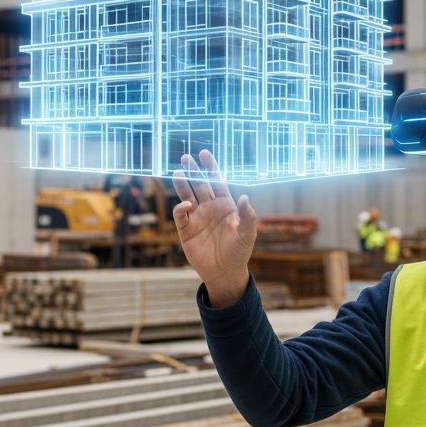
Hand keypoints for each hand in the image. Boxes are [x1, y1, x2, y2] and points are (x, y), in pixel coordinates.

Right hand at [172, 150, 256, 307]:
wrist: (224, 273)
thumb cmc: (239, 252)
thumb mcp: (247, 234)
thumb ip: (248, 216)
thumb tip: (245, 197)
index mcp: (225, 205)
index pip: (216, 181)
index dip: (210, 167)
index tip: (204, 153)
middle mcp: (210, 208)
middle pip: (199, 185)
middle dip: (193, 171)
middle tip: (186, 157)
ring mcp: (197, 218)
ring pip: (187, 196)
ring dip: (182, 184)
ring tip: (177, 172)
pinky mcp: (186, 230)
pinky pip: (180, 214)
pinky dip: (180, 208)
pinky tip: (186, 205)